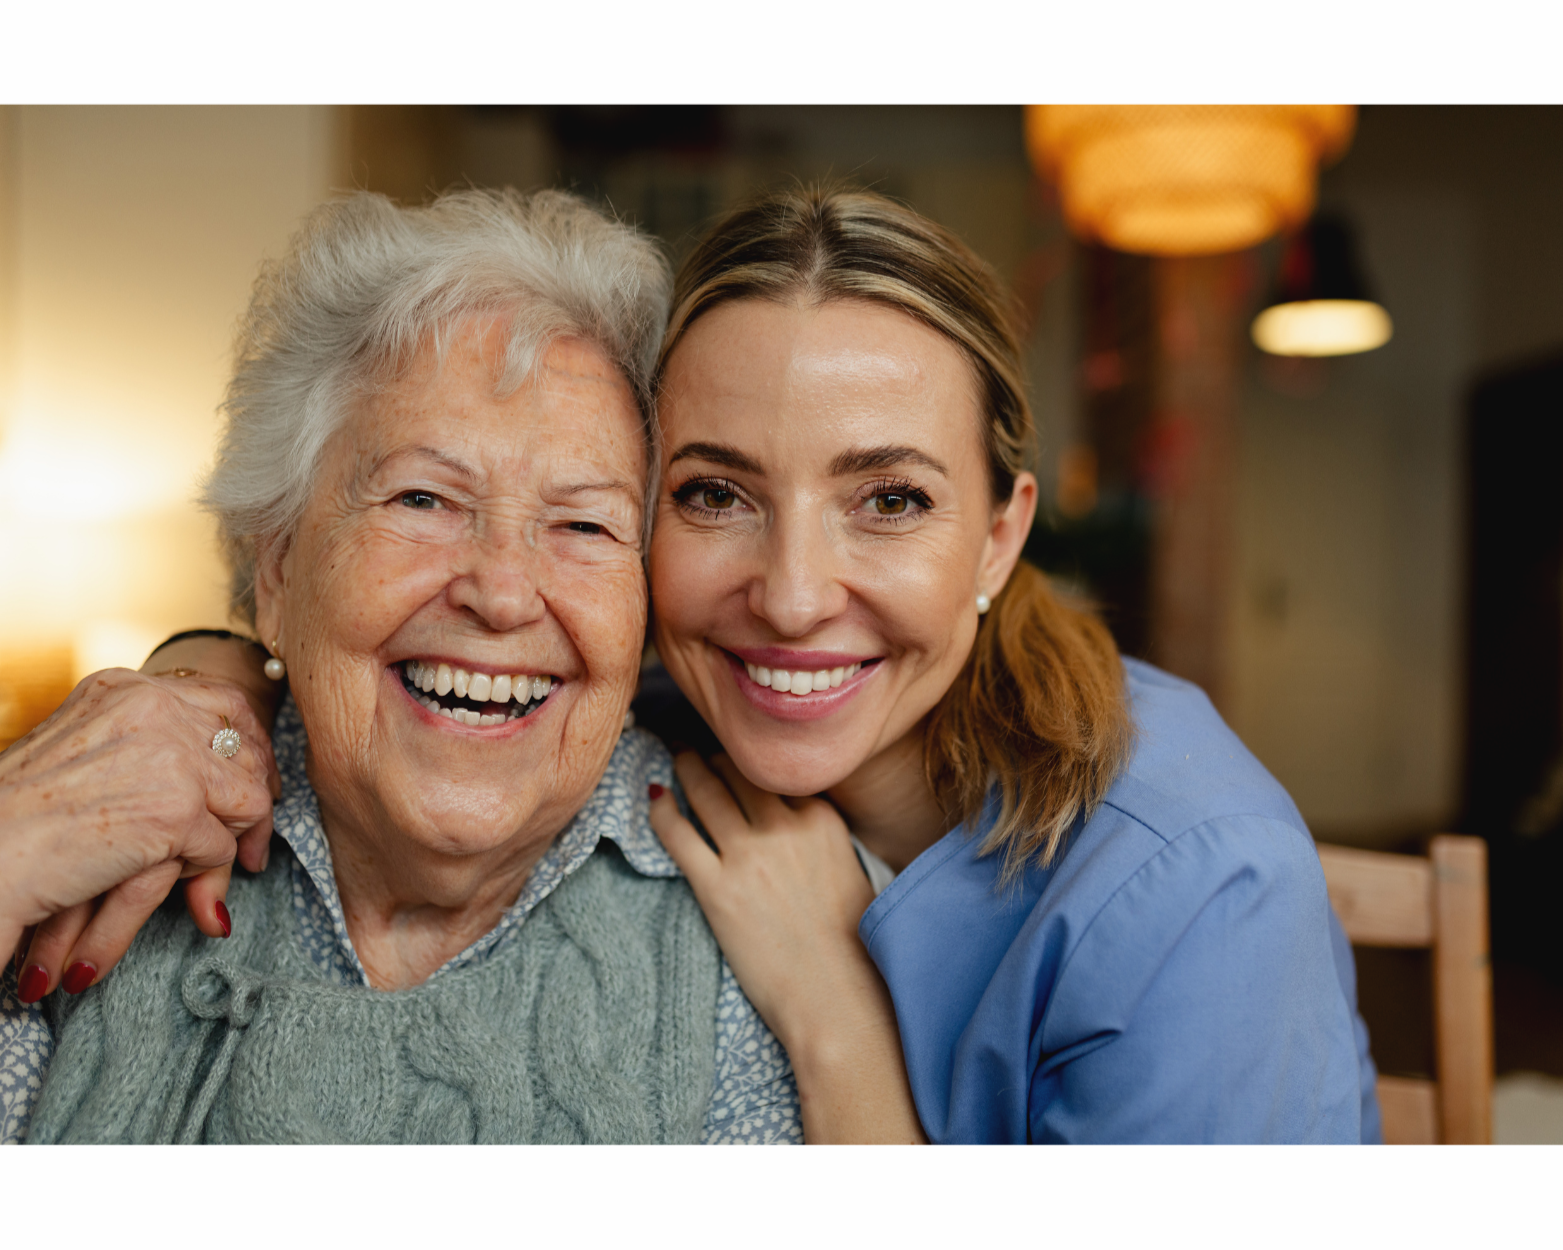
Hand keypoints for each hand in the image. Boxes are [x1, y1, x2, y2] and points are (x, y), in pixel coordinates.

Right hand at [1, 664, 277, 999]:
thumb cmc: (17, 818)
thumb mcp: (83, 755)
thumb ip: (143, 747)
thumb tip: (212, 775)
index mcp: (126, 689)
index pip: (224, 704)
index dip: (251, 747)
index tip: (257, 783)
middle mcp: (153, 710)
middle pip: (247, 749)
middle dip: (257, 797)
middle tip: (257, 840)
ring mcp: (170, 758)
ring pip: (247, 799)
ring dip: (235, 839)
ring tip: (225, 868)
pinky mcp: (177, 811)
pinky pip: (222, 847)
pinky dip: (205, 873)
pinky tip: (181, 890)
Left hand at [649, 753, 924, 1142]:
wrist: (839, 998)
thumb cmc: (853, 946)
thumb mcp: (851, 871)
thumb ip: (821, 838)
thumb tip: (798, 822)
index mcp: (823, 820)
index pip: (780, 773)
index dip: (756, 760)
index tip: (743, 754)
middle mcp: (785, 827)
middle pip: (742, 771)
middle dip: (719, 756)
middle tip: (701, 747)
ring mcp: (749, 856)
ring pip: (707, 791)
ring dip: (688, 769)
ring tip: (677, 757)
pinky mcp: (717, 889)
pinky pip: (679, 834)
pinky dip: (662, 811)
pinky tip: (654, 799)